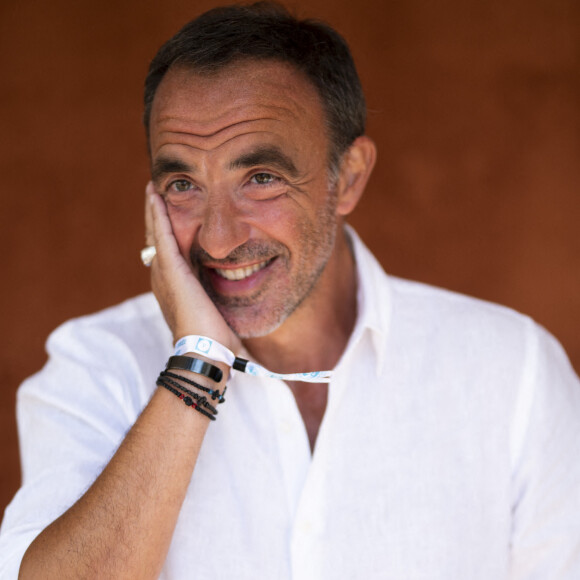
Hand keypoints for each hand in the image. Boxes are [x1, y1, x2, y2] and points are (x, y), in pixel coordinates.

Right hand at [145, 182, 239, 352]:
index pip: (168, 250)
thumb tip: (238, 291)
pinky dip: (157, 214)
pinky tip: (155, 194)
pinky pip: (161, 234)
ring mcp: (163, 273)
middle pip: (156, 237)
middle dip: (157, 215)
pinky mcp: (170, 269)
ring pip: (155, 232)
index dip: (167, 230)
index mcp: (174, 285)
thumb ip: (219, 295)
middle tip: (157, 191)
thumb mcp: (217, 309)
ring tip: (154, 188)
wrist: (205, 350)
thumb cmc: (215, 337)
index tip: (170, 212)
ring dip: (154, 209)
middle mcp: (162, 277)